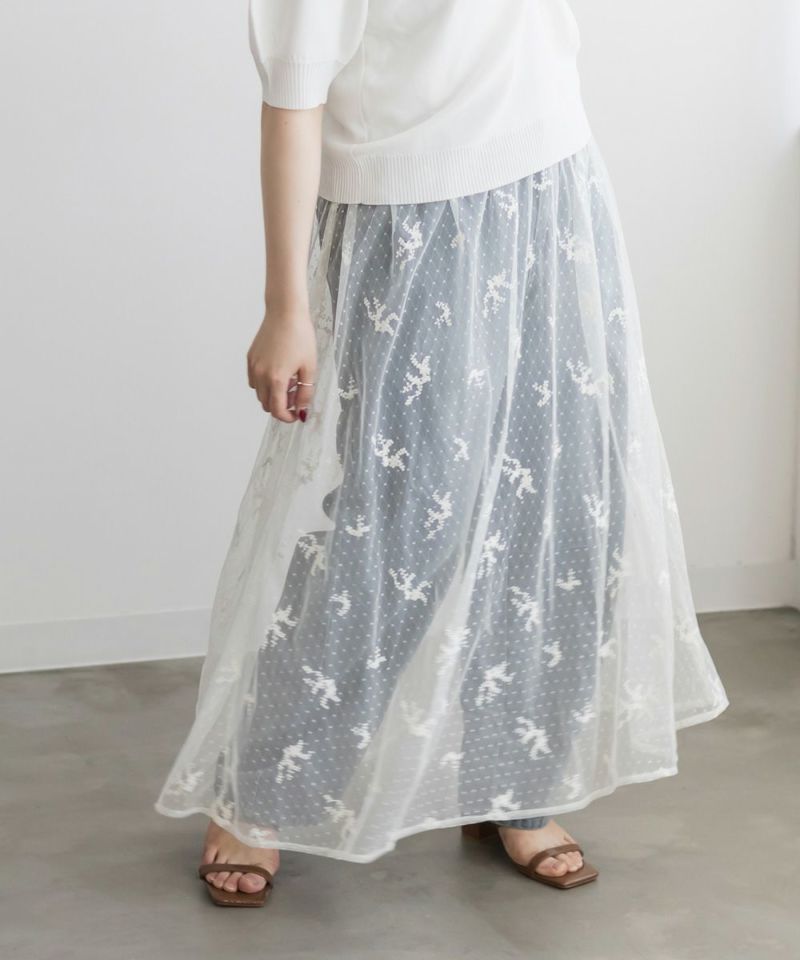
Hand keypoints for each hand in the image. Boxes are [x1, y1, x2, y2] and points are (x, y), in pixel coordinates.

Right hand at [247, 305, 316, 422]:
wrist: (285, 312)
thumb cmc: (300, 337)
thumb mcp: (309, 368)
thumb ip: (305, 393)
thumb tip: (302, 411)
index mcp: (276, 379)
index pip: (277, 410)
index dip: (288, 417)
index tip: (297, 415)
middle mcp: (260, 375)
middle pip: (266, 404)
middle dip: (282, 406)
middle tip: (296, 395)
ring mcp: (253, 366)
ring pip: (259, 393)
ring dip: (272, 395)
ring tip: (289, 380)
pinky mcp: (250, 358)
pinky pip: (254, 380)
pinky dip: (264, 384)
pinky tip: (279, 371)